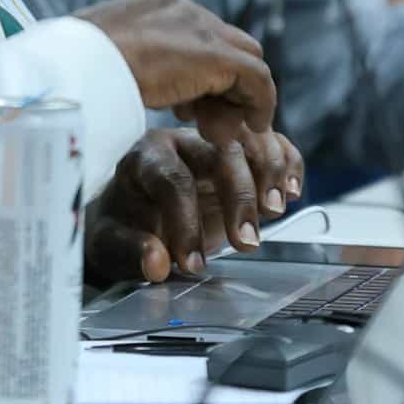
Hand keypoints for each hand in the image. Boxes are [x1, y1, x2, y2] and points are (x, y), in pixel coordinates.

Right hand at [76, 0, 275, 130]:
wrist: (71, 67)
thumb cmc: (70, 70)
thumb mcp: (100, 62)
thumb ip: (129, 64)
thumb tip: (145, 83)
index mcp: (153, 5)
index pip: (194, 34)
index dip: (197, 73)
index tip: (186, 107)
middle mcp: (181, 7)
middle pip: (224, 43)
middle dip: (221, 84)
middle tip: (207, 121)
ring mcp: (200, 27)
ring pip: (243, 58)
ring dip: (235, 98)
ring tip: (216, 131)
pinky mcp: (216, 54)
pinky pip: (256, 77)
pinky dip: (258, 103)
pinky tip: (253, 127)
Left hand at [85, 126, 304, 282]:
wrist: (134, 209)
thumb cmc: (122, 224)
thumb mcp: (110, 241)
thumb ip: (132, 251)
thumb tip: (158, 264)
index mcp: (147, 156)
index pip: (173, 180)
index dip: (186, 224)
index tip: (193, 264)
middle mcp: (184, 140)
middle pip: (219, 152)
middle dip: (239, 195)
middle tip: (247, 241)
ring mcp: (217, 140)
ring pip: (251, 140)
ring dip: (270, 175)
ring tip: (276, 211)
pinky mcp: (241, 147)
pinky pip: (272, 142)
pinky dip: (287, 162)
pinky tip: (293, 190)